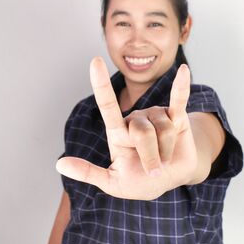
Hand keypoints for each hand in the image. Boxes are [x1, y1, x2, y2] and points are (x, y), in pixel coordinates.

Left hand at [56, 57, 198, 199]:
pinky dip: (181, 87)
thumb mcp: (112, 182)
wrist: (167, 180)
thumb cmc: (138, 181)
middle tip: (154, 171)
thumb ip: (88, 172)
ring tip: (165, 157)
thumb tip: (60, 164)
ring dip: (166, 152)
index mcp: (118, 131)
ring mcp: (156, 115)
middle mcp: (135, 119)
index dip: (102, 85)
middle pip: (143, 133)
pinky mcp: (177, 116)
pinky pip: (179, 100)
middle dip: (151, 157)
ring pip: (164, 130)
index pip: (108, 106)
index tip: (95, 62)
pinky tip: (184, 71)